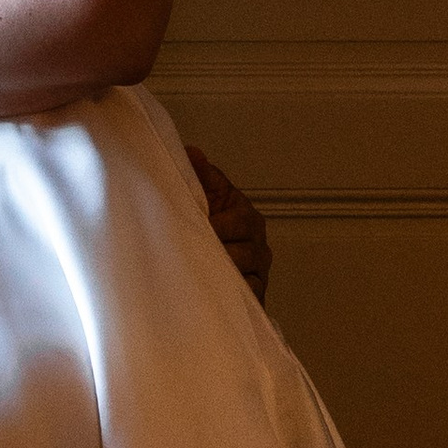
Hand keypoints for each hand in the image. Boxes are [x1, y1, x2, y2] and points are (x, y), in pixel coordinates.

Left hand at [189, 151, 270, 302]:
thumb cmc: (209, 224)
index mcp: (246, 215)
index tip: (198, 228)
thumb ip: (201, 176)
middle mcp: (258, 243)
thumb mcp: (206, 197)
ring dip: (220, 273)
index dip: (215, 226)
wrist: (208, 261)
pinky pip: (250, 296)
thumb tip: (191, 152)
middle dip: (215, 253)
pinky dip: (234, 294)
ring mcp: (258, 270)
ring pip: (242, 273)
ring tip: (196, 273)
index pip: (237, 221)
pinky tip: (215, 292)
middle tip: (188, 254)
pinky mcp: (256, 294)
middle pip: (242, 250)